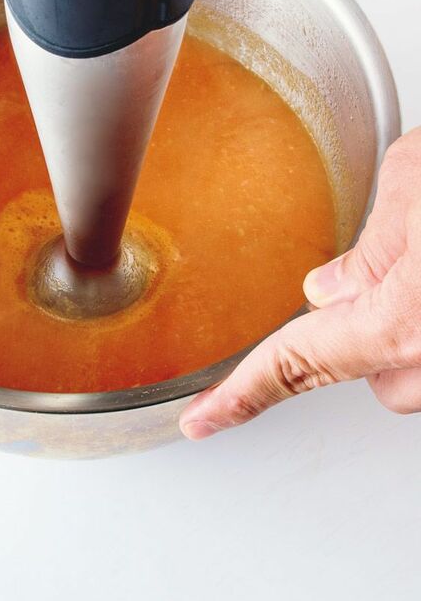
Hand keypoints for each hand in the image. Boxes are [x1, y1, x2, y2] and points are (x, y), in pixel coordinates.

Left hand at [180, 128, 420, 439]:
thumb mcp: (417, 181)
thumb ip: (367, 243)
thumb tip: (331, 287)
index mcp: (401, 321)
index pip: (295, 363)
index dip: (240, 395)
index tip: (202, 419)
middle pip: (366, 367)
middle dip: (360, 324)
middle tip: (384, 262)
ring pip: (412, 363)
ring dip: (409, 324)